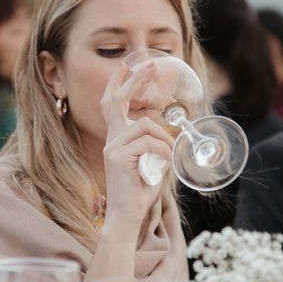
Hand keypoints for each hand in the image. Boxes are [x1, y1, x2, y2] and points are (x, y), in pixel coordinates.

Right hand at [100, 61, 174, 233]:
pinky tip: (163, 165)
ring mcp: (112, 147)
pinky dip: (163, 152)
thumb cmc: (139, 192)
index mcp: (117, 139)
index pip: (112, 105)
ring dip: (165, 140)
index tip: (126, 66)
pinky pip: (149, 143)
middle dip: (134, 80)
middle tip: (150, 64)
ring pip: (146, 126)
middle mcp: (111, 140)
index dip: (118, 84)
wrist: (127, 217)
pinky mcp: (118, 157)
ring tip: (168, 158)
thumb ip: (155, 147)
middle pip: (117, 101)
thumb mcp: (151, 164)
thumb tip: (171, 135)